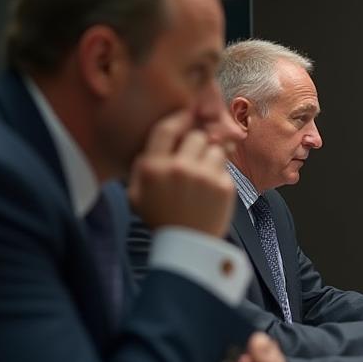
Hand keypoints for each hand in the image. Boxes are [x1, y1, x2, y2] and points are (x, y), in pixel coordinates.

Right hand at [127, 109, 236, 236]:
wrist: (187, 246)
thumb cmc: (161, 218)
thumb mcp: (137, 194)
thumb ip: (142, 165)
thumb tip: (160, 136)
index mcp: (154, 168)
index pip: (167, 128)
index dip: (179, 117)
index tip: (188, 115)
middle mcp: (179, 168)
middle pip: (196, 136)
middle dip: (197, 144)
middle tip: (194, 159)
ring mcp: (204, 176)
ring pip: (215, 149)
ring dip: (210, 158)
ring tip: (202, 177)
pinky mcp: (224, 186)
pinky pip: (225, 167)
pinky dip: (219, 174)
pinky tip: (210, 190)